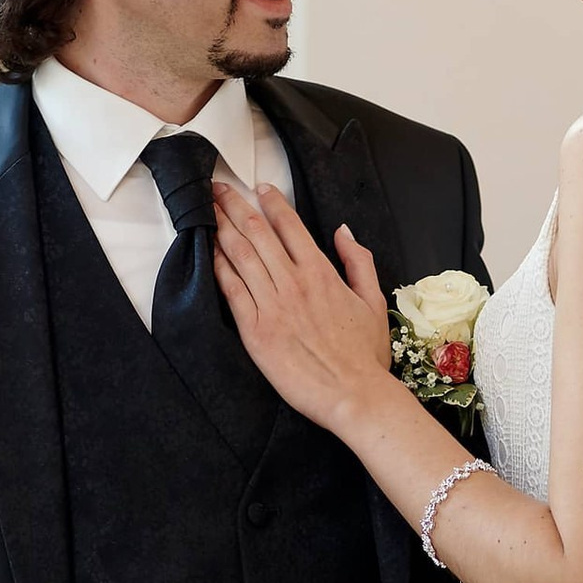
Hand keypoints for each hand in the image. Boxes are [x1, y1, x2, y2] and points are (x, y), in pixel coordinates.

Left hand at [211, 183, 397, 429]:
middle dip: (235, 205)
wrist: (354, 395)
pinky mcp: (256, 331)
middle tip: (218, 188)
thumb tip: (343, 232)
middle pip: (258, 233)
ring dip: (222, 228)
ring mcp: (273, 306)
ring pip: (241, 255)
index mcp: (322, 273)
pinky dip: (218, 267)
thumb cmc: (365, 356)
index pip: (290, 226)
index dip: (271, 202)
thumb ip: (359, 261)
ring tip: (208, 208)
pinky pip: (232, 290)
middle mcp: (294, 283)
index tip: (259, 187)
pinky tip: (209, 251)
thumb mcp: (374, 301)